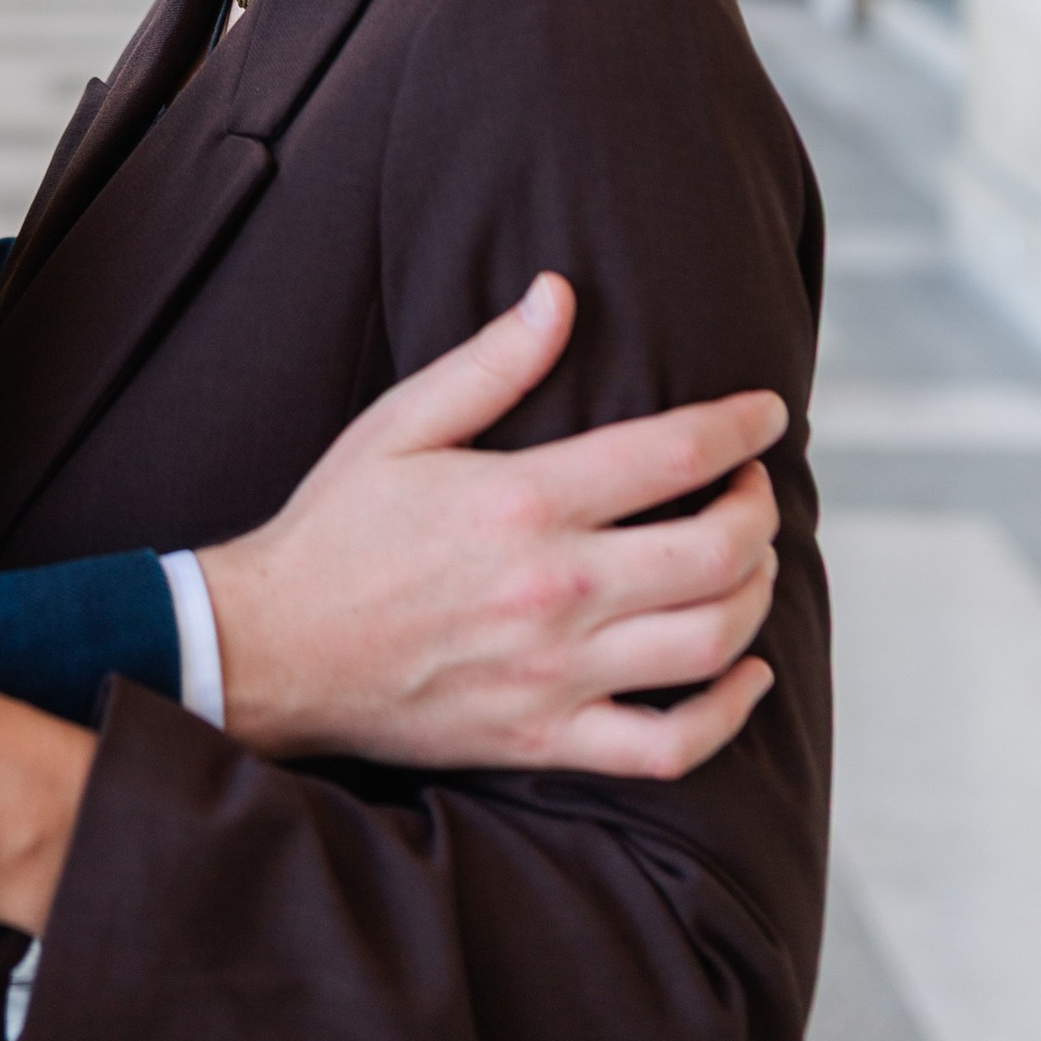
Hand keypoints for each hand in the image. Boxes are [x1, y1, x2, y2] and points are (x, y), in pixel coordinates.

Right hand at [200, 272, 786, 778]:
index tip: (768, 414)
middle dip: (759, 512)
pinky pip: (668, 747)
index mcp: (524, 501)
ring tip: (748, 564)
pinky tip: (743, 677)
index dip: (741, 428)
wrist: (271, 649)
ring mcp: (556, 673)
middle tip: (752, 490)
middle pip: (716, 552)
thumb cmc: (336, 528)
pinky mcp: (545, 739)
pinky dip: (726, 717)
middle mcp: (555, 589)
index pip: (674, 453)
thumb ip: (492, 362)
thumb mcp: (401, 424)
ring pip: (709, 643)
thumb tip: (560, 293)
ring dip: (755, 597)